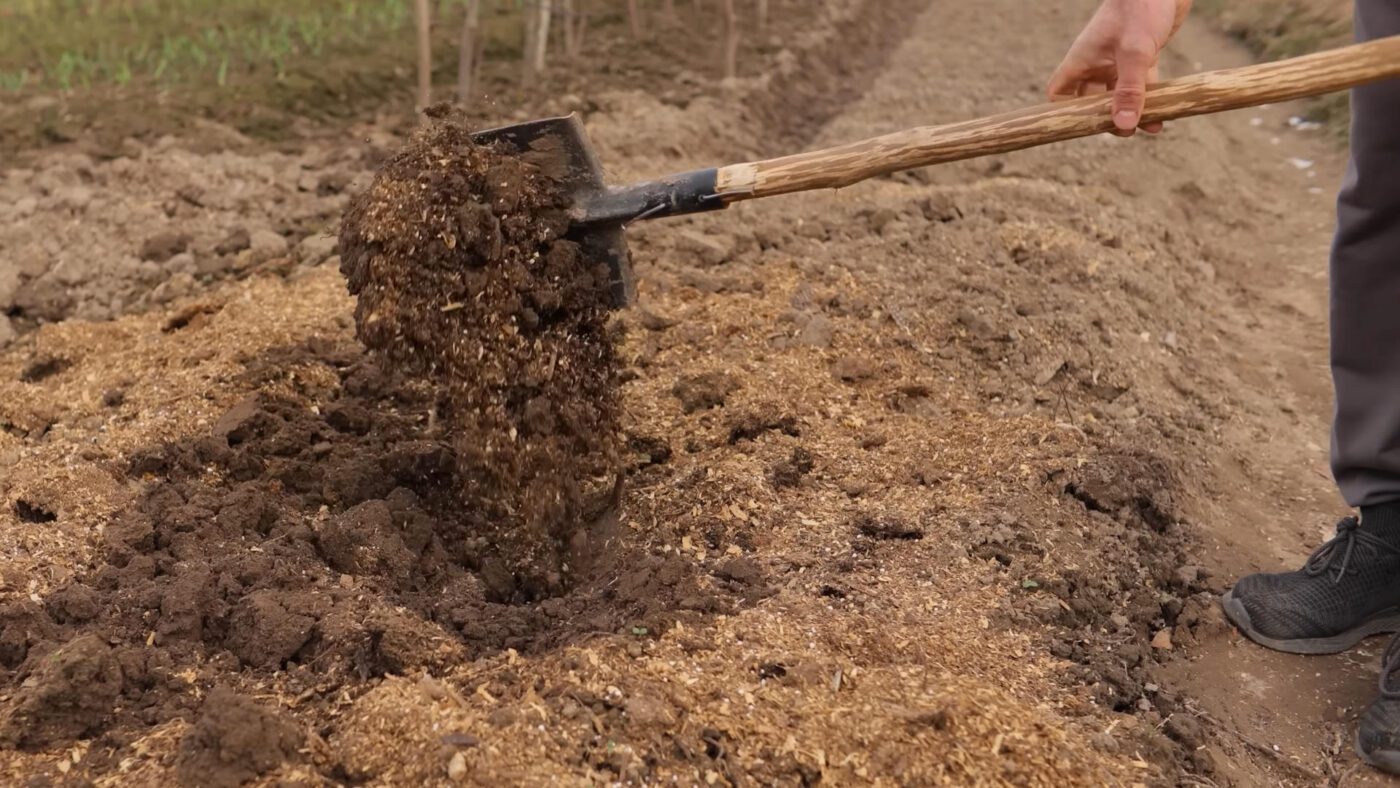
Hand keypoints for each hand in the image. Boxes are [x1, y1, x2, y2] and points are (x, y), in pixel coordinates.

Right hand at [1047, 0, 1191, 134]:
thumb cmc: (1142, 7)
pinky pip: (1141, 86)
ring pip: (1118, 95)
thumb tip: (1123, 126)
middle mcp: (1097, 62)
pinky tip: (1164, 113)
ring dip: (1131, 112)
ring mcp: (1118, 60)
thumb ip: (1130, 89)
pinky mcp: (1141, 57)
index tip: (1083, 126)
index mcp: (1083, 59)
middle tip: (1124, 129)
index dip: (1066, 112)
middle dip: (1105, 118)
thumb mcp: (1135, 51)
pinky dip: (1150, 100)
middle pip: (1091, 100)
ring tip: (1150, 126)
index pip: (1060, 92)